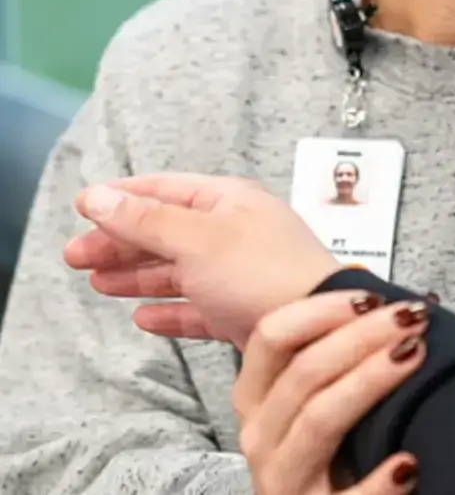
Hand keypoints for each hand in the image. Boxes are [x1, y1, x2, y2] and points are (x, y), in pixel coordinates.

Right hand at [64, 174, 340, 348]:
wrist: (317, 328)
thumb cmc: (262, 271)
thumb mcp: (196, 238)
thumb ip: (145, 220)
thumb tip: (97, 194)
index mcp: (228, 201)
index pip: (166, 189)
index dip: (123, 196)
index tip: (84, 205)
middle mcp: (235, 232)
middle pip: (167, 231)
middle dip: (121, 241)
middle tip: (75, 256)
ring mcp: (241, 273)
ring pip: (179, 270)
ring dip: (137, 274)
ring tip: (98, 282)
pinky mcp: (244, 312)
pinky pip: (199, 308)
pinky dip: (170, 310)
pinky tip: (144, 317)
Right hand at [235, 290, 428, 494]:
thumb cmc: (326, 448)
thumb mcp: (311, 398)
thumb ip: (331, 353)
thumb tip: (388, 306)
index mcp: (254, 396)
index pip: (271, 336)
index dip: (321, 309)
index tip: (372, 297)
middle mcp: (259, 435)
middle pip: (304, 370)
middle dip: (361, 335)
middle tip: (410, 317)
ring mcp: (282, 481)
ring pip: (320, 418)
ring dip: (369, 380)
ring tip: (413, 354)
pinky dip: (378, 482)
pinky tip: (408, 461)